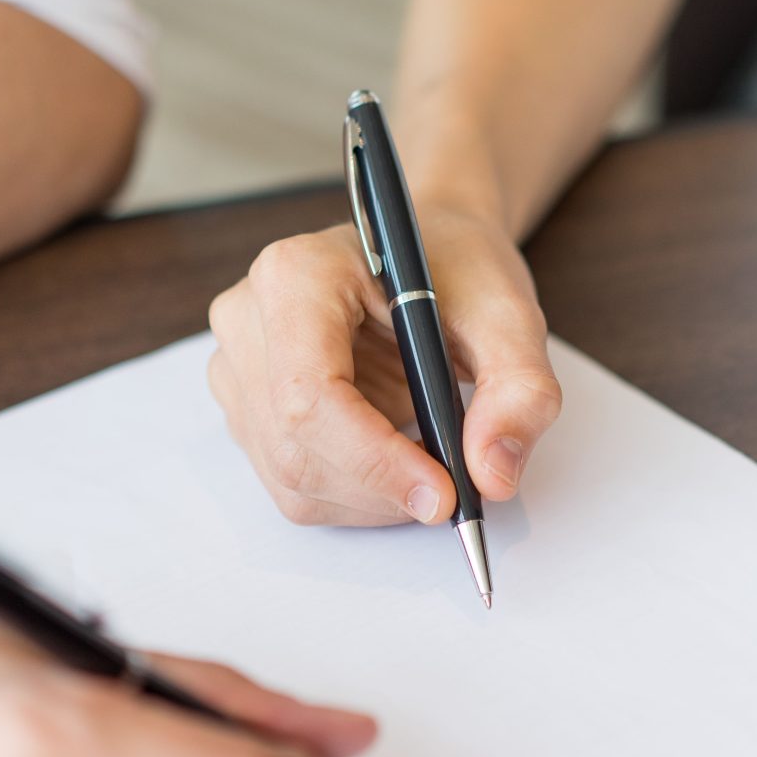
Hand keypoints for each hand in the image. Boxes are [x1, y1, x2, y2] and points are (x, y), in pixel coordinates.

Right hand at [207, 209, 562, 525]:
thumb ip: (519, 391)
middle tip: (453, 491)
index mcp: (296, 274)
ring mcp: (237, 367)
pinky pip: (291, 484)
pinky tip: (397, 461)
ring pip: (291, 479)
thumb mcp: (510, 317)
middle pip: (295, 450)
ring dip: (372, 500)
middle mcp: (248, 319)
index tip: (442, 494)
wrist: (431, 256)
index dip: (373, 461)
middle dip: (381, 491)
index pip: (310, 395)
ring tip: (429, 462)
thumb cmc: (458, 271)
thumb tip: (493, 475)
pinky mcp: (246, 407)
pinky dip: (356, 496)